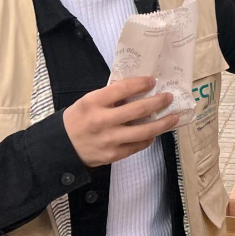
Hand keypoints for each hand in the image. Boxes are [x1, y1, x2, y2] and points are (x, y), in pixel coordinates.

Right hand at [63, 77, 180, 167]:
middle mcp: (102, 121)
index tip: (152, 81)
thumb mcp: (88, 102)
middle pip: (138, 110)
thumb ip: (110, 96)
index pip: (122, 89)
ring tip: (174, 117)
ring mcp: (109, 140)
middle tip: (169, 97)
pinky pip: (137, 146)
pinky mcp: (113, 155)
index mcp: (93, 102)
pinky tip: (155, 133)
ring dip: (162, 123)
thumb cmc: (78, 120)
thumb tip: (136, 88)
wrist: (60, 148)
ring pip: (143, 131)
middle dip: (158, 102)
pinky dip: (148, 138)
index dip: (140, 84)